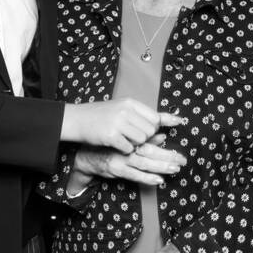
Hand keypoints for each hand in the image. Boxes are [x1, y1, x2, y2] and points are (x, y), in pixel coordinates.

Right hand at [62, 99, 187, 153]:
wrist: (76, 119)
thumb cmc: (100, 115)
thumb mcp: (122, 108)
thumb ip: (146, 114)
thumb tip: (175, 119)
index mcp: (130, 103)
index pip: (154, 118)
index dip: (153, 127)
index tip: (148, 131)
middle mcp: (125, 111)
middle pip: (150, 131)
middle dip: (144, 138)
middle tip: (131, 137)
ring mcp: (118, 123)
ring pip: (141, 140)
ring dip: (135, 144)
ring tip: (124, 140)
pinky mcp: (111, 136)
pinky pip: (128, 148)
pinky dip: (125, 150)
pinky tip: (117, 145)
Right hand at [74, 140, 185, 187]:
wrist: (86, 157)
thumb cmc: (109, 146)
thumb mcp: (126, 138)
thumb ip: (144, 139)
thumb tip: (163, 136)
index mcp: (129, 136)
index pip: (150, 137)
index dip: (167, 142)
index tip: (179, 147)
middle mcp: (126, 146)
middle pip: (151, 151)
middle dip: (168, 155)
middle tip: (183, 160)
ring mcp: (121, 158)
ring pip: (144, 163)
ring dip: (161, 166)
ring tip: (175, 168)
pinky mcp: (116, 170)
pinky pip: (134, 175)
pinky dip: (147, 178)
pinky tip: (159, 180)